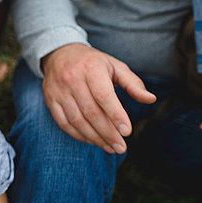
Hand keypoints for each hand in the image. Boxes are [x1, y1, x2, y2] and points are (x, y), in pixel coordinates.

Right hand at [41, 43, 155, 153]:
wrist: (59, 55)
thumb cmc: (93, 63)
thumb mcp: (115, 66)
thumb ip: (133, 83)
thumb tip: (150, 99)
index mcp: (91, 68)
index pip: (104, 96)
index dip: (116, 115)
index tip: (127, 132)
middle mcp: (72, 80)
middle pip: (91, 112)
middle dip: (107, 133)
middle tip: (121, 147)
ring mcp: (59, 91)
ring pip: (77, 120)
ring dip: (94, 137)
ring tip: (109, 147)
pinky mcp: (51, 100)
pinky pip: (64, 123)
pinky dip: (78, 135)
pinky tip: (92, 140)